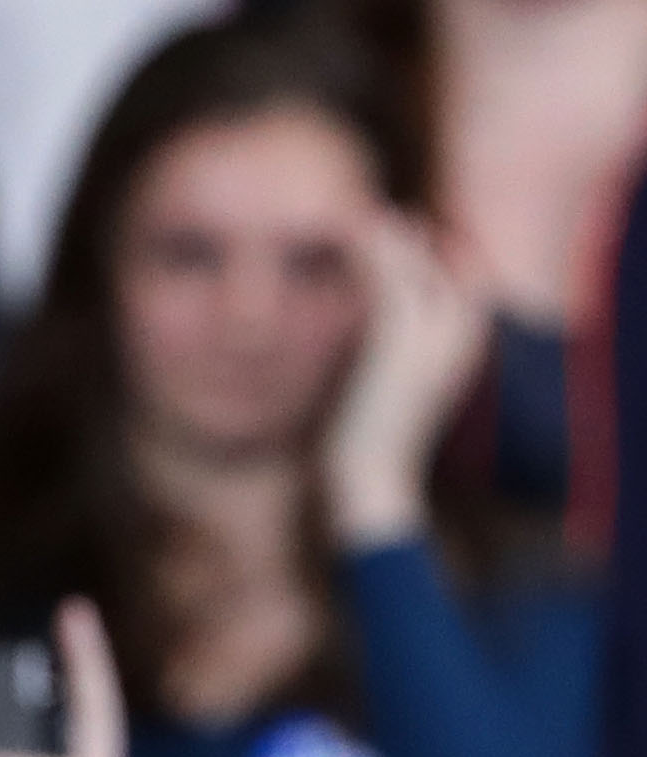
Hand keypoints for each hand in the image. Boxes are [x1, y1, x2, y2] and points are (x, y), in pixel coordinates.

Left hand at [324, 212, 490, 548]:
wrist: (369, 479)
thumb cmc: (372, 442)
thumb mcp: (390, 390)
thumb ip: (394, 356)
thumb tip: (376, 340)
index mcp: (465, 349)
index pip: (467, 283)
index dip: (439, 257)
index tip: (407, 239)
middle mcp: (460, 337)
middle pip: (444, 267)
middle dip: (411, 241)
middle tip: (377, 220)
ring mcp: (435, 337)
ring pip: (417, 266)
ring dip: (387, 238)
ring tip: (356, 218)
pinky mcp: (400, 339)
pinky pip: (390, 278)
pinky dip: (371, 251)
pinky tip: (348, 234)